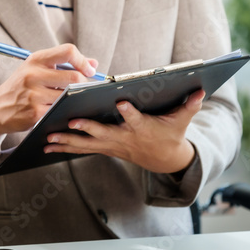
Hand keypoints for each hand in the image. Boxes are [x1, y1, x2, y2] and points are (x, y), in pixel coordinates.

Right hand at [0, 44, 97, 143]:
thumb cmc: (21, 87)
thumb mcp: (36, 69)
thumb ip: (64, 65)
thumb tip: (94, 64)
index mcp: (35, 60)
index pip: (67, 51)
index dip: (83, 61)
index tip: (89, 70)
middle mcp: (33, 74)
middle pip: (74, 77)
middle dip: (84, 84)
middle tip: (82, 89)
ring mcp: (34, 95)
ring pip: (69, 96)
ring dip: (73, 99)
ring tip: (66, 99)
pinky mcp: (35, 113)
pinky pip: (61, 110)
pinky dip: (64, 110)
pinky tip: (58, 110)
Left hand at [43, 89, 204, 174]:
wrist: (165, 160)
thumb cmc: (171, 134)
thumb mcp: (182, 121)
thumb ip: (190, 105)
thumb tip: (202, 89)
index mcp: (142, 128)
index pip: (136, 119)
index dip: (130, 112)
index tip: (121, 102)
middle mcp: (124, 138)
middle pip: (103, 133)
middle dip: (87, 129)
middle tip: (69, 123)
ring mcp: (112, 145)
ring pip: (87, 145)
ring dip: (66, 142)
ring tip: (47, 138)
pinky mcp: (104, 148)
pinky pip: (82, 149)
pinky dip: (65, 147)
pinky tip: (47, 145)